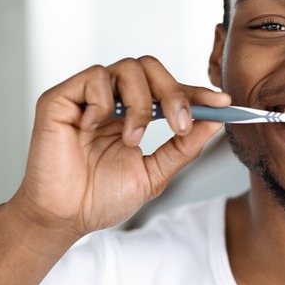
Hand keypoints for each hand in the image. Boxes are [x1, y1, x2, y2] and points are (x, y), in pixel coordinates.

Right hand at [10, 56, 229, 237]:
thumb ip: (183, 147)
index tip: (223, 103)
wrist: (65, 218)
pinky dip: (103, 103)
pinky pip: (94, 77)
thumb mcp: (155, 173)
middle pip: (151, 67)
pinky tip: (93, 129)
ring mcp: (87, 96)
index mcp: (135, 114)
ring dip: (140, 104)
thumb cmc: (101, 198)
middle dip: (173, 93)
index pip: (170, 89)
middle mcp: (112, 99)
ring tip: (132, 140)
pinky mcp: (61, 98)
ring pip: (128, 68)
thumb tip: (215, 121)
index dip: (197, 92)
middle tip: (179, 124)